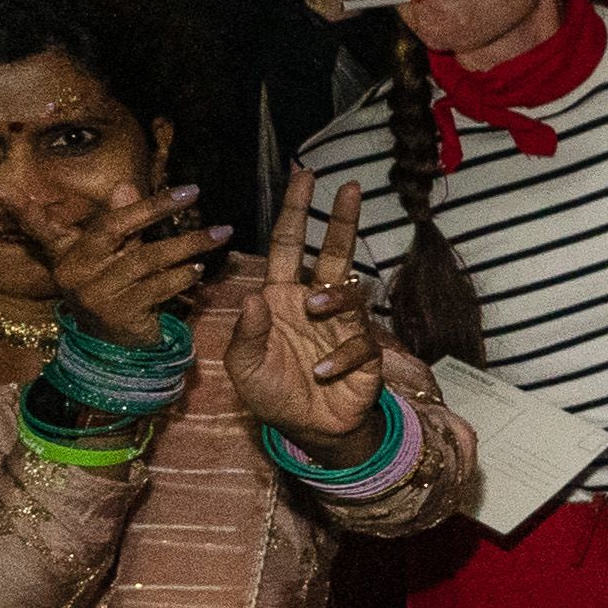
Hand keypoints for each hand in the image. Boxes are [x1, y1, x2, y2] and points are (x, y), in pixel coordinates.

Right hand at [41, 177, 227, 347]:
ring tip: (219, 233)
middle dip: (153, 208)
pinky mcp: (119, 314)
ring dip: (188, 244)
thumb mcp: (112, 256)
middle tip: (192, 192)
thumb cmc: (114, 290)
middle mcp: (75, 272)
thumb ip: (120, 223)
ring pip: (146, 259)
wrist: (116, 348)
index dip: (20, 209)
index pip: (42, 227)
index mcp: (66, 254)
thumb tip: (125, 185)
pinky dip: (183, 276)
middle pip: (112, 229)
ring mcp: (95, 294)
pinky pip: (157, 288)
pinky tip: (201, 269)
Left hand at [218, 183, 391, 457]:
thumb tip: (254, 297)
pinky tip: (321, 371)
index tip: (304, 176)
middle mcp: (315, 305)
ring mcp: (343, 328)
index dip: (297, 212)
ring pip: (349, 293)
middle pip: (334, 254)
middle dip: (341, 220)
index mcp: (282, 298)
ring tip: (314, 310)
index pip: (290, 246)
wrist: (307, 431)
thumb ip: (245, 333)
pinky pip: (359, 344)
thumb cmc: (272, 392)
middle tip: (351, 188)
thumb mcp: (242, 366)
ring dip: (332, 296)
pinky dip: (339, 356)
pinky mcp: (364, 355)